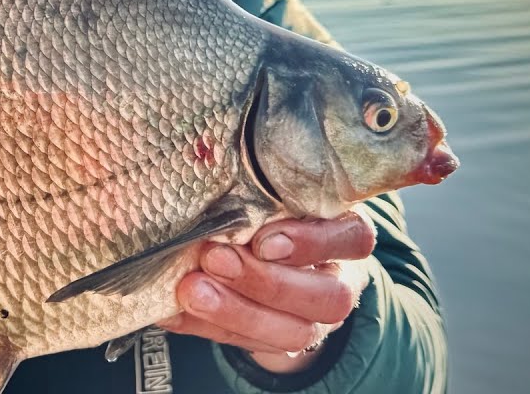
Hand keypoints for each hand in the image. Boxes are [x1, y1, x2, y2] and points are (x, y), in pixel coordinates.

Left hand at [158, 209, 375, 373]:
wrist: (257, 253)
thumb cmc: (264, 207)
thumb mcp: (268, 191)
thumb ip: (254, 193)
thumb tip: (206, 185)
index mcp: (343, 233)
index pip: (354, 237)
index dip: (311, 243)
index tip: (262, 239)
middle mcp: (338, 279)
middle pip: (330, 297)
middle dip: (267, 282)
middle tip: (214, 259)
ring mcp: (313, 318)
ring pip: (295, 332)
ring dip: (237, 311)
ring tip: (191, 290)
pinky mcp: (277, 341)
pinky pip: (249, 344)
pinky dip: (207, 326)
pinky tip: (174, 311)